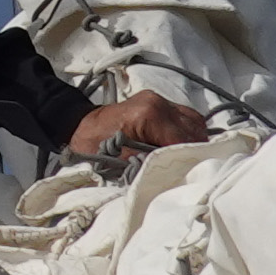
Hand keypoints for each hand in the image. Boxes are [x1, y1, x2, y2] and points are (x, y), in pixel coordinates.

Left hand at [65, 91, 207, 174]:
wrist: (81, 126)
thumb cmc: (96, 145)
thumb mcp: (123, 161)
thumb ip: (151, 164)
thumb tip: (175, 172)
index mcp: (149, 115)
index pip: (183, 139)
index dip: (190, 158)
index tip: (194, 174)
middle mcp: (158, 103)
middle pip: (193, 129)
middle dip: (194, 150)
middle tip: (191, 169)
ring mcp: (159, 100)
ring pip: (193, 121)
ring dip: (193, 140)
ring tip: (186, 158)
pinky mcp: (158, 102)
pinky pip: (184, 117)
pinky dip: (187, 132)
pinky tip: (179, 146)